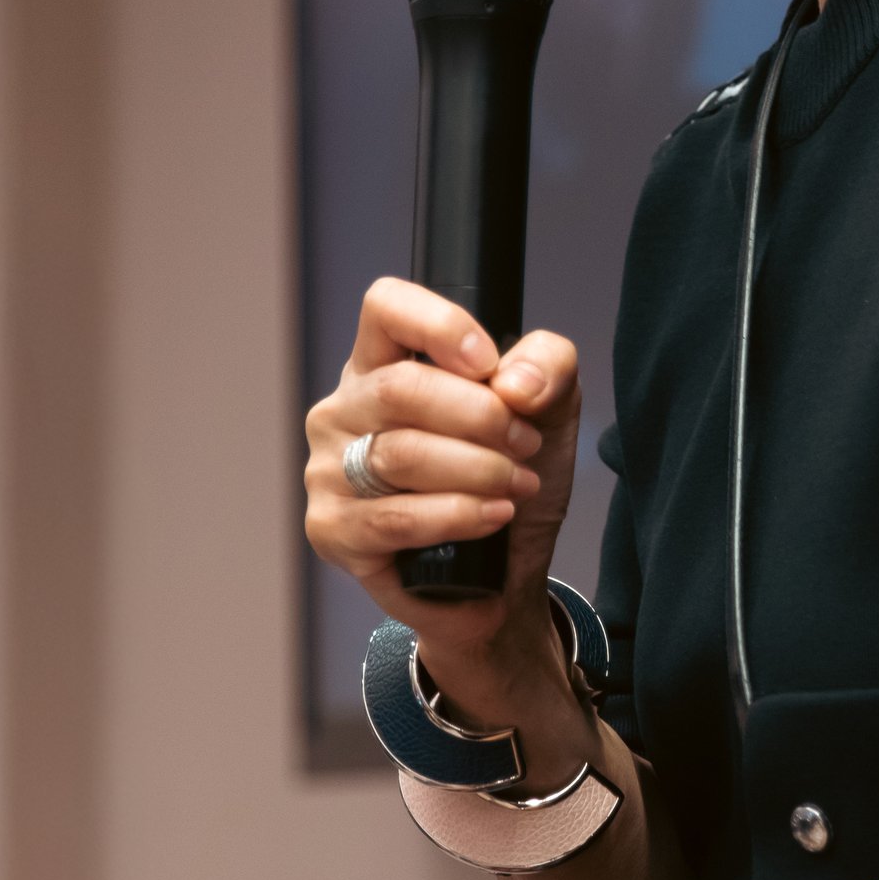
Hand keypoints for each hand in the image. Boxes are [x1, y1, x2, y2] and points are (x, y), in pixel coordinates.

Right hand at [303, 280, 583, 720]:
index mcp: (383, 363)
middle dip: (480, 417)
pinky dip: (455, 517)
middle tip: (525, 444)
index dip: (439, 325)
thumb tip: (515, 384)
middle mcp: (345, 409)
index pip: (386, 308)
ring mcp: (329, 470)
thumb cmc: (509, 475)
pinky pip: (393, 519)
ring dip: (476, 471)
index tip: (489, 362)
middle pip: (400, 388)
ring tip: (517, 486)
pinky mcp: (332, 530)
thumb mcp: (550, 410)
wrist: (506, 571)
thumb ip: (547, 367)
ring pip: (400, 455)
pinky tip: (491, 517)